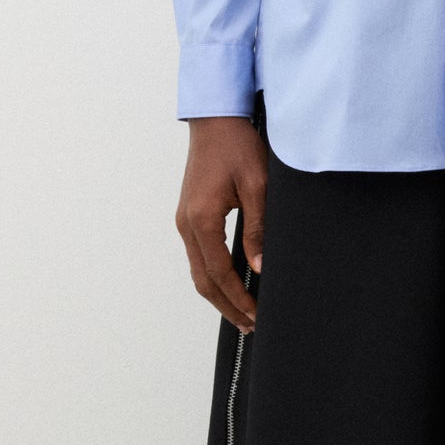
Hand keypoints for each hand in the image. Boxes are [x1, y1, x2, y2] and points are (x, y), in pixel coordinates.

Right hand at [175, 116, 266, 332]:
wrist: (216, 119)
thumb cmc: (237, 145)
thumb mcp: (258, 186)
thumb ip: (258, 228)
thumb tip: (259, 266)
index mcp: (202, 218)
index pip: (219, 273)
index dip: (238, 298)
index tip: (257, 316)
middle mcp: (187, 223)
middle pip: (203, 280)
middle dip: (226, 306)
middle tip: (250, 325)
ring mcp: (185, 220)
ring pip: (198, 270)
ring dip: (219, 294)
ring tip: (242, 311)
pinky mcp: (190, 215)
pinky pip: (199, 255)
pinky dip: (214, 275)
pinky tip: (231, 283)